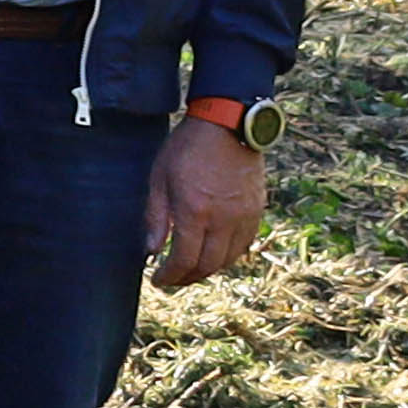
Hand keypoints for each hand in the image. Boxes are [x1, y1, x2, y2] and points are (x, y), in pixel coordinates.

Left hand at [150, 112, 269, 287]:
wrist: (228, 126)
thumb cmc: (187, 148)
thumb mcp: (160, 179)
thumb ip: (156, 217)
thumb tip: (151, 251)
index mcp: (195, 212)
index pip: (184, 260)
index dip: (170, 276)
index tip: (157, 280)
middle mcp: (224, 220)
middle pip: (208, 265)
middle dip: (187, 278)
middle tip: (172, 279)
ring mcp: (244, 217)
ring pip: (229, 259)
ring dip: (208, 270)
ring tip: (190, 270)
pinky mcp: (257, 211)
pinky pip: (244, 245)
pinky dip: (228, 256)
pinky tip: (213, 254)